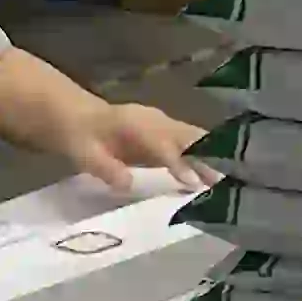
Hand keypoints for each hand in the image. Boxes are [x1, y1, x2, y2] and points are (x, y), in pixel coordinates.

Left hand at [52, 100, 215, 194]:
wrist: (76, 116)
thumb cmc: (79, 137)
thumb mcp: (83, 153)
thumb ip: (105, 167)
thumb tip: (127, 184)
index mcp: (133, 124)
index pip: (161, 144)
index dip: (178, 162)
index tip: (192, 183)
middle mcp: (154, 120)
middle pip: (187, 137)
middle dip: (207, 158)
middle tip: (223, 182)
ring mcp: (163, 123)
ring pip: (194, 138)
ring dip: (211, 157)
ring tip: (225, 182)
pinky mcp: (167, 130)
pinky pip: (192, 141)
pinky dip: (206, 154)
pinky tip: (215, 173)